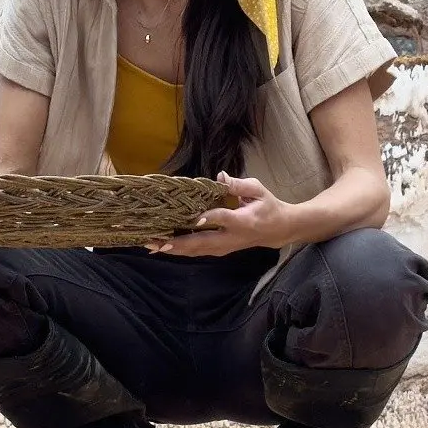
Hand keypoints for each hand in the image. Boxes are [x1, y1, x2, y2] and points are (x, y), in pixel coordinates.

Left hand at [147, 175, 293, 256]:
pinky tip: (160, 246)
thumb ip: (238, 184)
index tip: (194, 219)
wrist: (278, 230)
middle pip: (202, 242)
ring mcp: (224, 247)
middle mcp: (231, 237)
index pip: (224, 219)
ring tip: (149, 244)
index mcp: (243, 221)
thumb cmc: (268, 206)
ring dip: (172, 248)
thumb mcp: (258, 190)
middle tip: (155, 240)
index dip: (210, 219)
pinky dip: (178, 250)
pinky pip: (196, 252)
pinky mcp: (219, 250)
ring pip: (195, 250)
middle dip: (177, 242)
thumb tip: (219, 176)